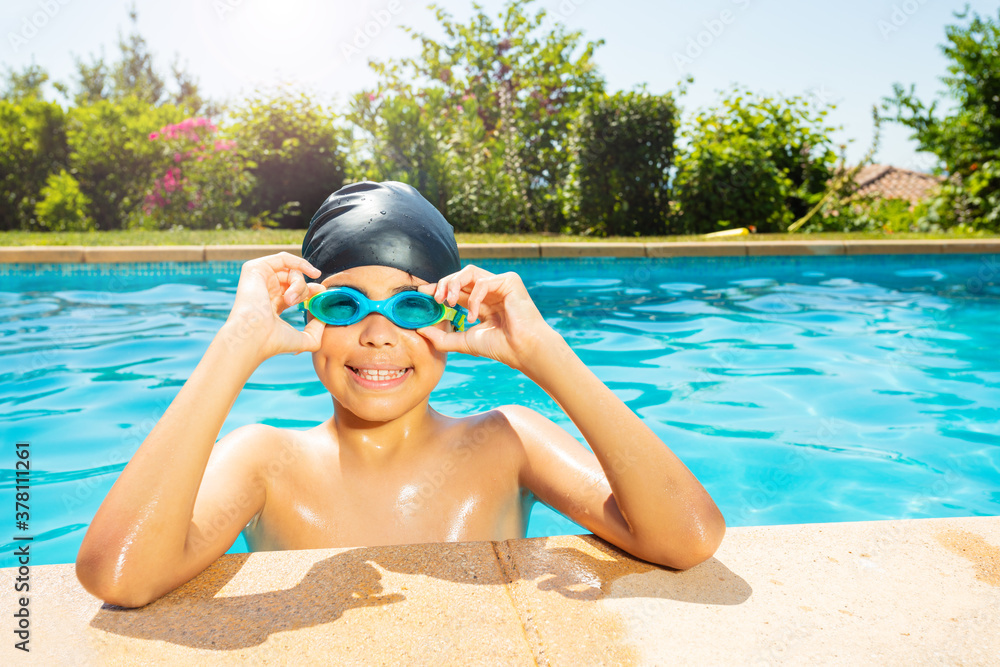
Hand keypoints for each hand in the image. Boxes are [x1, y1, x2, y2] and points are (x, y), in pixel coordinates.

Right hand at [224, 252, 325, 361]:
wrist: (254, 336)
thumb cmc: (274, 342)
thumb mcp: (305, 339)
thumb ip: (317, 331)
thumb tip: (324, 319)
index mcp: (272, 305)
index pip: (294, 291)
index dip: (310, 289)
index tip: (321, 292)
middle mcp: (265, 291)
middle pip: (294, 280)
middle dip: (306, 287)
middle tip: (312, 296)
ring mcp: (259, 279)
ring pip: (291, 271)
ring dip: (300, 283)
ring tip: (293, 299)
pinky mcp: (255, 269)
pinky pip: (283, 257)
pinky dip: (299, 264)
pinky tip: (309, 273)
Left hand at [415, 264, 560, 371]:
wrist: (522, 350)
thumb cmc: (500, 347)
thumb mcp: (465, 341)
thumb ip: (443, 337)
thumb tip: (420, 330)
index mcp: (481, 303)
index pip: (456, 289)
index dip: (438, 288)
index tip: (421, 292)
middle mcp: (490, 291)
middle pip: (460, 276)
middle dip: (443, 284)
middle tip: (434, 299)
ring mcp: (500, 284)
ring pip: (470, 272)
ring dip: (453, 283)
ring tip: (447, 301)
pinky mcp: (510, 281)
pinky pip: (483, 282)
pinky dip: (474, 298)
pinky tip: (473, 315)